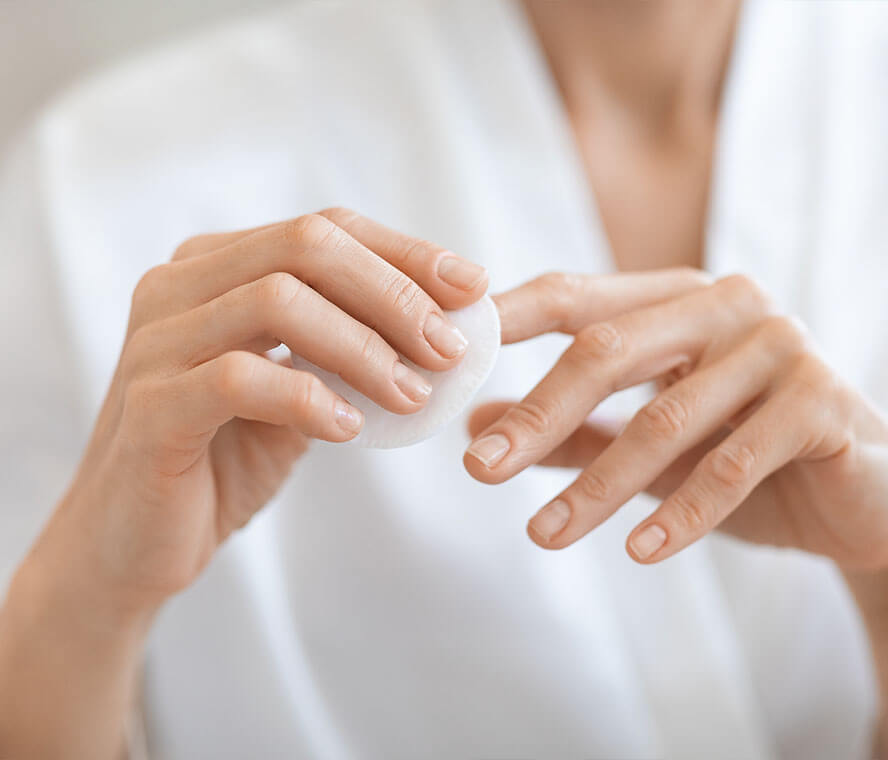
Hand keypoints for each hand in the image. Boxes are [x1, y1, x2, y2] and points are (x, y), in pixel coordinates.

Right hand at [34, 208, 487, 614]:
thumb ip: (346, 351)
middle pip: (305, 246)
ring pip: (276, 301)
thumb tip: (445, 330)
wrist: (134, 541)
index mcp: (214, 268)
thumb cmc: (224, 457)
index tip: (472, 287)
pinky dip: (309, 398)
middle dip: (394, 294)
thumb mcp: (297, 390)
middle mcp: (177, 286)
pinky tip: (350, 429)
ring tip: (414, 396)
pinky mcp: (150, 406)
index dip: (405, 252)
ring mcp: (155, 341)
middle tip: (450, 348)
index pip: (323, 229)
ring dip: (364, 348)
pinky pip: (239, 379)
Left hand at [465, 270, 887, 568]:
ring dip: (597, 485)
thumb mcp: (647, 443)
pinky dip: (681, 513)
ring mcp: (779, 346)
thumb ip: (568, 430)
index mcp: (674, 299)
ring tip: (543, 536)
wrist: (862, 495)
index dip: (506, 320)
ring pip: (664, 417)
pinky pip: (734, 463)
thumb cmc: (745, 454)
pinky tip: (637, 551)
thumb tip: (475, 428)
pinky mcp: (823, 403)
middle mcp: (725, 306)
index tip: (446, 357)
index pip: (572, 298)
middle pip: (605, 350)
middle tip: (479, 470)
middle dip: (537, 415)